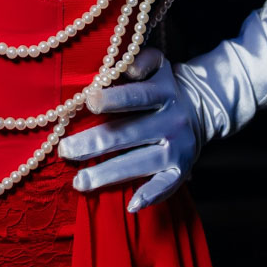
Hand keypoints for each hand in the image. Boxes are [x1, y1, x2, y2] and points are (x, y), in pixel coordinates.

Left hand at [57, 48, 207, 212]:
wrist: (201, 107)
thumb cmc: (161, 86)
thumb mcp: (156, 64)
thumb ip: (140, 61)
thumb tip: (121, 70)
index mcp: (163, 92)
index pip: (136, 96)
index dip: (113, 99)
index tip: (88, 102)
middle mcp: (172, 121)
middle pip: (129, 133)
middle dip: (94, 143)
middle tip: (65, 151)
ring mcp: (178, 148)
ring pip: (140, 163)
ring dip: (108, 174)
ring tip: (79, 182)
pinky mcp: (182, 170)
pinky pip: (166, 186)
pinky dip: (150, 196)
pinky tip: (130, 205)